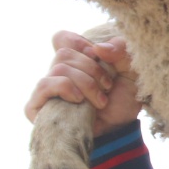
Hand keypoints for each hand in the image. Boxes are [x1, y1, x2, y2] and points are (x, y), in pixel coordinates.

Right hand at [25, 30, 140, 136]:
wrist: (121, 130)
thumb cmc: (124, 99)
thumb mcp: (131, 69)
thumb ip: (121, 50)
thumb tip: (96, 47)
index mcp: (75, 60)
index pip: (62, 39)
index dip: (80, 43)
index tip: (98, 56)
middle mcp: (58, 73)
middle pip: (64, 53)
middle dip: (91, 69)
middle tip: (107, 86)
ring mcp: (47, 90)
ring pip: (58, 68)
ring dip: (84, 83)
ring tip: (100, 100)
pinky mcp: (37, 107)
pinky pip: (43, 86)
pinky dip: (64, 87)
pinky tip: (79, 100)